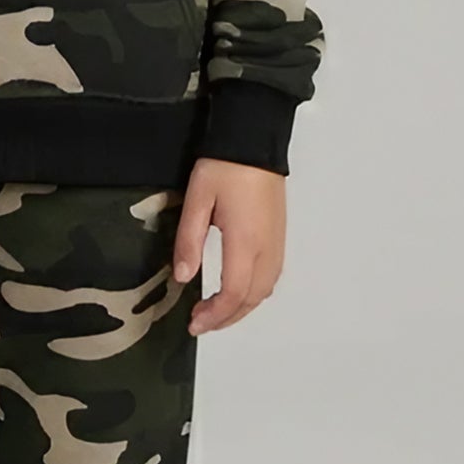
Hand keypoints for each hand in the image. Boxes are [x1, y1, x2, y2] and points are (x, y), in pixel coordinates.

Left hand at [172, 158, 285, 332]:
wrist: (255, 139)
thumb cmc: (224, 167)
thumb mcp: (197, 200)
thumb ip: (189, 241)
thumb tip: (183, 278)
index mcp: (246, 242)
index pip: (234, 294)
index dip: (214, 315)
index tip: (193, 323)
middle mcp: (268, 248)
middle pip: (253, 299)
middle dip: (227, 318)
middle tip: (200, 322)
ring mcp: (278, 242)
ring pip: (266, 290)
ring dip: (242, 307)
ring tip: (216, 311)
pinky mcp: (280, 234)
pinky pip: (272, 276)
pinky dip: (254, 292)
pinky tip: (238, 290)